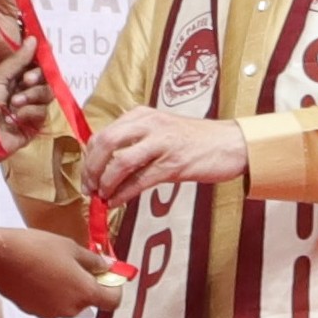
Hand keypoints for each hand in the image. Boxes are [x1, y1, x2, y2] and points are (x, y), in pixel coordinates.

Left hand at [0, 39, 51, 157]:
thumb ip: (18, 60)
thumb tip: (33, 38)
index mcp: (12, 79)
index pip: (34, 66)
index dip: (40, 61)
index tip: (44, 52)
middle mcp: (23, 92)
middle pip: (45, 80)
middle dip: (37, 78)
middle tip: (26, 80)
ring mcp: (29, 109)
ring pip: (46, 95)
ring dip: (32, 96)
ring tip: (14, 103)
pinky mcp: (33, 126)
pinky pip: (42, 113)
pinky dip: (30, 113)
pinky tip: (15, 117)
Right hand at [0, 228, 123, 317]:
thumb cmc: (36, 248)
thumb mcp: (71, 247)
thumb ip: (93, 261)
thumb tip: (107, 267)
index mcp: (84, 292)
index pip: (113, 302)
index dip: (115, 288)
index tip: (109, 275)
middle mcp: (70, 309)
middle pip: (88, 300)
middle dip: (86, 283)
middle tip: (75, 261)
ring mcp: (49, 313)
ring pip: (68, 301)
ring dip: (66, 287)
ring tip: (52, 264)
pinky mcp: (32, 311)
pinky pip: (50, 303)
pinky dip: (49, 291)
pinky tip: (38, 273)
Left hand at [82, 108, 248, 206]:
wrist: (231, 144)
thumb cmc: (195, 141)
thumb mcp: (161, 132)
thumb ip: (135, 143)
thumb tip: (107, 167)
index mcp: (142, 114)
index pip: (104, 134)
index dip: (90, 158)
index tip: (87, 176)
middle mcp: (149, 124)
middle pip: (106, 144)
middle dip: (92, 170)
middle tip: (89, 188)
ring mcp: (162, 143)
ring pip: (120, 162)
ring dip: (106, 183)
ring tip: (102, 197)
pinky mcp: (173, 164)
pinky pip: (140, 181)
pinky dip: (124, 194)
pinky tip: (117, 202)